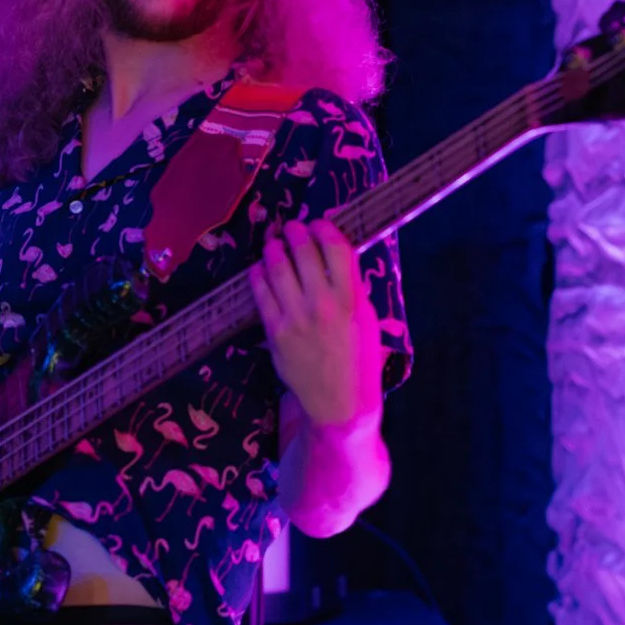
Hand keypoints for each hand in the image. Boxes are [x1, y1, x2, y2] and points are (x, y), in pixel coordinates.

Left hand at [249, 219, 383, 428]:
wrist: (340, 402)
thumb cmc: (359, 359)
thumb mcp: (366, 318)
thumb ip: (351, 285)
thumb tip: (333, 251)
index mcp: (352, 299)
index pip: (336, 248)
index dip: (324, 228)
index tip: (319, 223)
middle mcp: (324, 304)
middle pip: (304, 251)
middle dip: (295, 232)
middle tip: (292, 227)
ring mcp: (296, 318)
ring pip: (278, 267)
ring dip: (273, 248)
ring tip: (274, 243)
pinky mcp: (275, 331)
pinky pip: (261, 293)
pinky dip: (258, 274)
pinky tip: (260, 268)